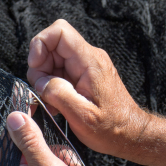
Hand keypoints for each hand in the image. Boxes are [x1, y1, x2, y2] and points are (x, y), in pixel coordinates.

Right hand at [26, 19, 148, 158]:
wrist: (130, 134)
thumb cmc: (111, 128)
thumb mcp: (82, 116)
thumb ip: (59, 94)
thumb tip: (40, 83)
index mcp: (90, 62)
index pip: (59, 31)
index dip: (40, 45)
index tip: (36, 68)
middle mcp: (88, 58)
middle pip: (51, 46)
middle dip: (39, 68)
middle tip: (43, 93)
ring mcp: (85, 66)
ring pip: (52, 59)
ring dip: (44, 79)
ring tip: (51, 102)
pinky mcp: (82, 75)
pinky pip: (58, 71)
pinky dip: (51, 85)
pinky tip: (56, 103)